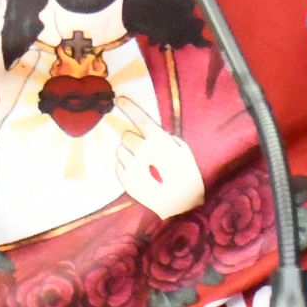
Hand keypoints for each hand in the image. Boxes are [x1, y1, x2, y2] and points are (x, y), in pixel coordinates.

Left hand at [111, 98, 203, 219]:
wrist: (182, 207)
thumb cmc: (187, 177)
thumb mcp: (183, 151)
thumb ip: (166, 138)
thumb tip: (150, 132)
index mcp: (159, 141)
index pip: (141, 118)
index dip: (130, 107)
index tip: (118, 98)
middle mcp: (143, 151)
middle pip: (127, 136)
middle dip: (134, 141)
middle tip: (146, 152)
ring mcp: (133, 166)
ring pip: (120, 150)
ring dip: (129, 154)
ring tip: (143, 166)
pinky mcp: (126, 181)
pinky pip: (118, 166)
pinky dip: (126, 168)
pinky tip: (139, 175)